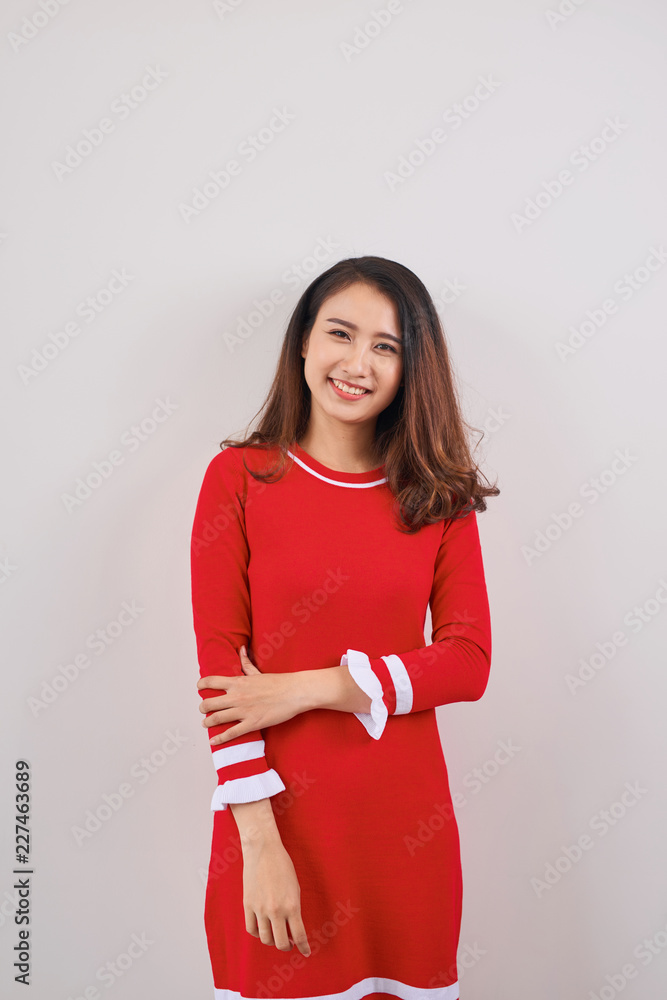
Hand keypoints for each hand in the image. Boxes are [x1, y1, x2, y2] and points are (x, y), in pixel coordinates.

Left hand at [197, 646, 305, 745]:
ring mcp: (243, 711)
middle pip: (209, 703)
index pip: (211, 681)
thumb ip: (246, 663)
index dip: (201, 685)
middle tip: (203, 709)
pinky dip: (220, 738)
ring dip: (207, 722)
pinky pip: (231, 733)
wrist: (294, 692)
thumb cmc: (278, 682)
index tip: (199, 688)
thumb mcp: (258, 672)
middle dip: (202, 707)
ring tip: (205, 723)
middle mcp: (237, 696)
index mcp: (238, 682)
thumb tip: (241, 649)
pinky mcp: (251, 723)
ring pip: (216, 718)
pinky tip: (213, 741)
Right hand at [242, 836, 310, 956]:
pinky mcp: (248, 905)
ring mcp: (260, 909)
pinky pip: (251, 929)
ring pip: (265, 938)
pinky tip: (262, 929)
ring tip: (276, 936)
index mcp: (291, 905)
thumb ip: (294, 909)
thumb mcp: (295, 888)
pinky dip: (257, 933)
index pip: (299, 935)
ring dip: (272, 941)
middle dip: (288, 946)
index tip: (306, 952)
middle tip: (290, 944)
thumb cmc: (282, 865)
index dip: (303, 947)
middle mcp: (275, 910)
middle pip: (281, 943)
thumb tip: (292, 928)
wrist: (263, 850)